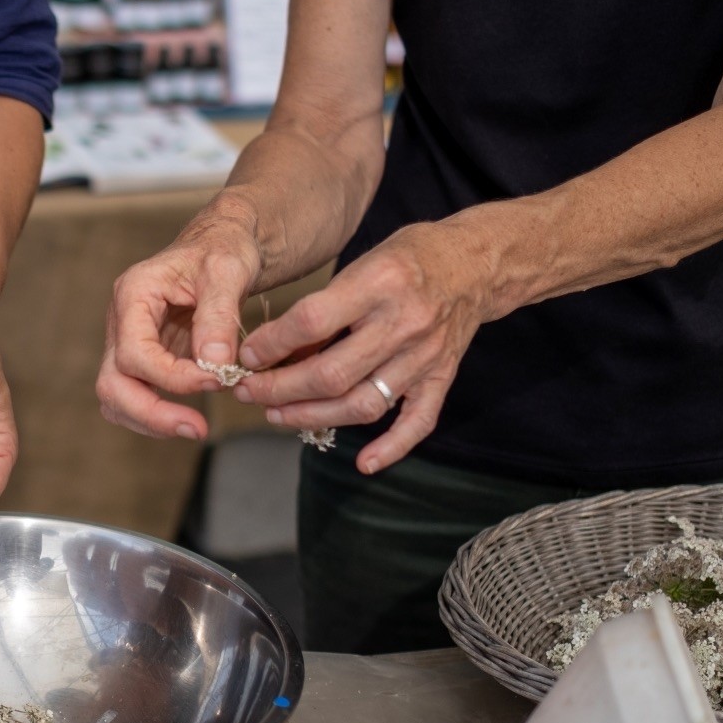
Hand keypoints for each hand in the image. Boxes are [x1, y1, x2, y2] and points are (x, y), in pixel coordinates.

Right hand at [96, 194, 264, 440]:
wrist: (223, 245)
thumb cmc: (223, 250)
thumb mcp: (228, 272)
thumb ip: (218, 316)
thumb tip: (213, 362)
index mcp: (134, 294)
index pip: (134, 353)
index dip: (172, 376)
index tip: (216, 380)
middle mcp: (122, 321)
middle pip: (112, 383)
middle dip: (151, 413)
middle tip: (196, 428)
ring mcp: (128, 342)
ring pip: (117, 396)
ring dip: (151, 420)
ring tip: (195, 428)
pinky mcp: (144, 358)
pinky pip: (136, 396)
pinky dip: (158, 413)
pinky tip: (190, 416)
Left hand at [232, 220, 494, 473]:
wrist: (476, 263)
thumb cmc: (408, 259)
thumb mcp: (360, 263)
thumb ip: (323, 306)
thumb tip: (272, 351)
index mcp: (380, 283)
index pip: (312, 321)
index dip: (271, 344)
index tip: (246, 355)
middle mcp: (405, 322)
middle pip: (331, 373)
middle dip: (280, 389)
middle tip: (249, 392)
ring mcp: (426, 355)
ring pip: (363, 403)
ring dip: (313, 416)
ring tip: (276, 414)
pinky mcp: (442, 377)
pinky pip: (419, 422)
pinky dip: (392, 448)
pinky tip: (364, 463)